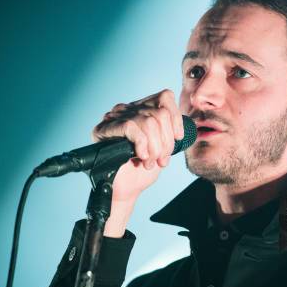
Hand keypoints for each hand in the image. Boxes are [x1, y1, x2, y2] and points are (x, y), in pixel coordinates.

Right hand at [92, 89, 183, 236]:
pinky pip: (131, 127)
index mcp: (143, 109)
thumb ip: (170, 133)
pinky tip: (141, 157)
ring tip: (151, 162)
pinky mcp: (104, 129)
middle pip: (160, 113)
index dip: (176, 118)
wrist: (124, 189)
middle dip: (166, 141)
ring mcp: (115, 117)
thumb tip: (182, 127)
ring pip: (149, 122)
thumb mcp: (162, 148)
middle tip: (162, 160)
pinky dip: (142, 144)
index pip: (165, 97)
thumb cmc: (142, 170)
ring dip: (155, 147)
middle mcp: (128, 109)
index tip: (178, 138)